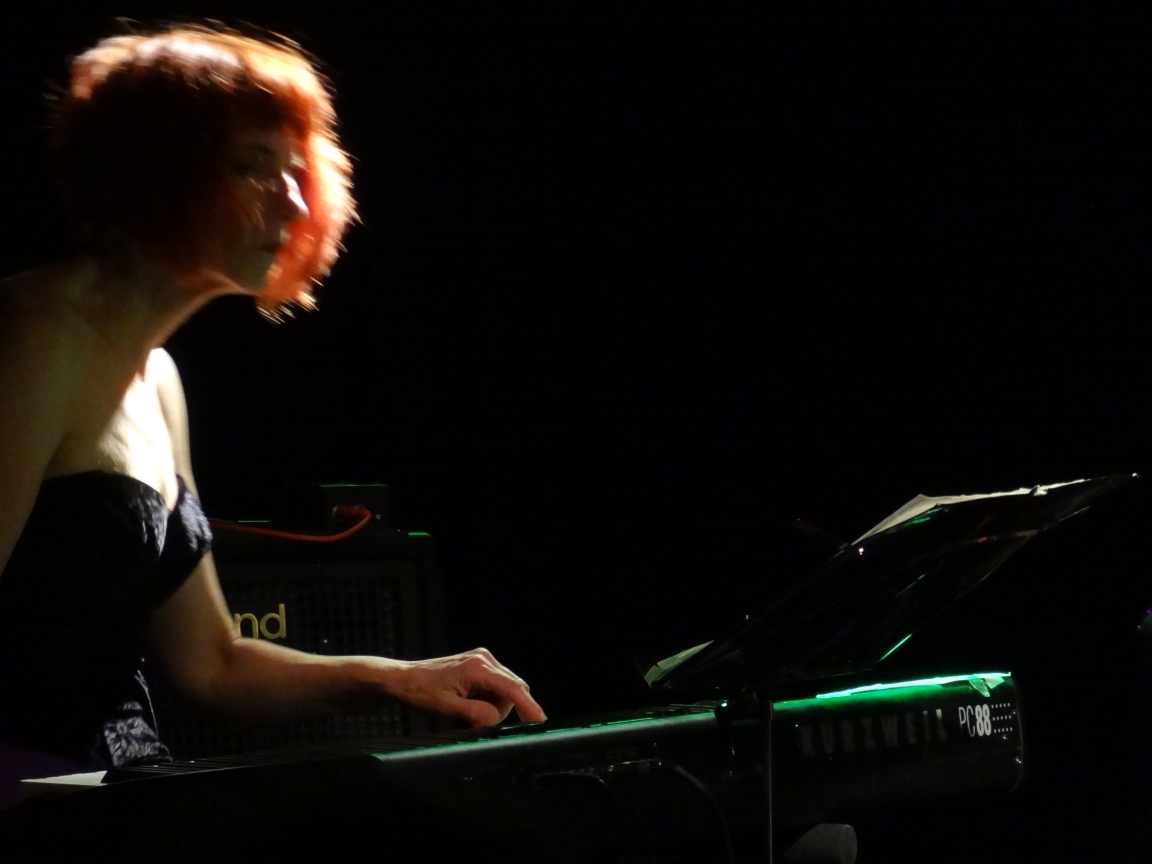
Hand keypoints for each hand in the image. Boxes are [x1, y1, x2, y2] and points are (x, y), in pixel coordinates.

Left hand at [388, 648, 546, 726]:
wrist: (405, 679)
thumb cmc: (421, 692)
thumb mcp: (445, 708)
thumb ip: (473, 713)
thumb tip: (496, 719)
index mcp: (477, 668)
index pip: (512, 688)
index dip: (528, 706)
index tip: (540, 722)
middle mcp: (485, 659)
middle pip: (513, 689)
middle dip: (504, 711)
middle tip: (481, 725)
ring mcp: (483, 660)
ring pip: (506, 690)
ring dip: (495, 707)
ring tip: (470, 714)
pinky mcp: (480, 665)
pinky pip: (497, 686)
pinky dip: (490, 700)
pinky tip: (472, 706)